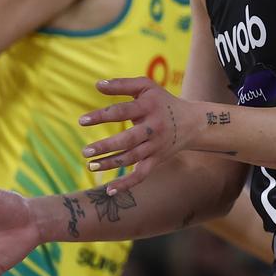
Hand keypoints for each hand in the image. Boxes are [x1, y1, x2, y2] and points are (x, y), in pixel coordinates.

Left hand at [79, 78, 193, 194]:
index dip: (101, 116)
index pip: (122, 112)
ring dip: (110, 163)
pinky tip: (110, 190)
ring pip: (132, 158)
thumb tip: (97, 85)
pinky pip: (142, 174)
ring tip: (91, 165)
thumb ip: (122, 85)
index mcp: (149, 107)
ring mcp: (156, 146)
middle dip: (106, 146)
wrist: (193, 122)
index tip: (82, 121)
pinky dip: (127, 184)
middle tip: (85, 151)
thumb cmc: (162, 102)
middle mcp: (154, 128)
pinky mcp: (157, 160)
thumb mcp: (147, 87)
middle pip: (128, 140)